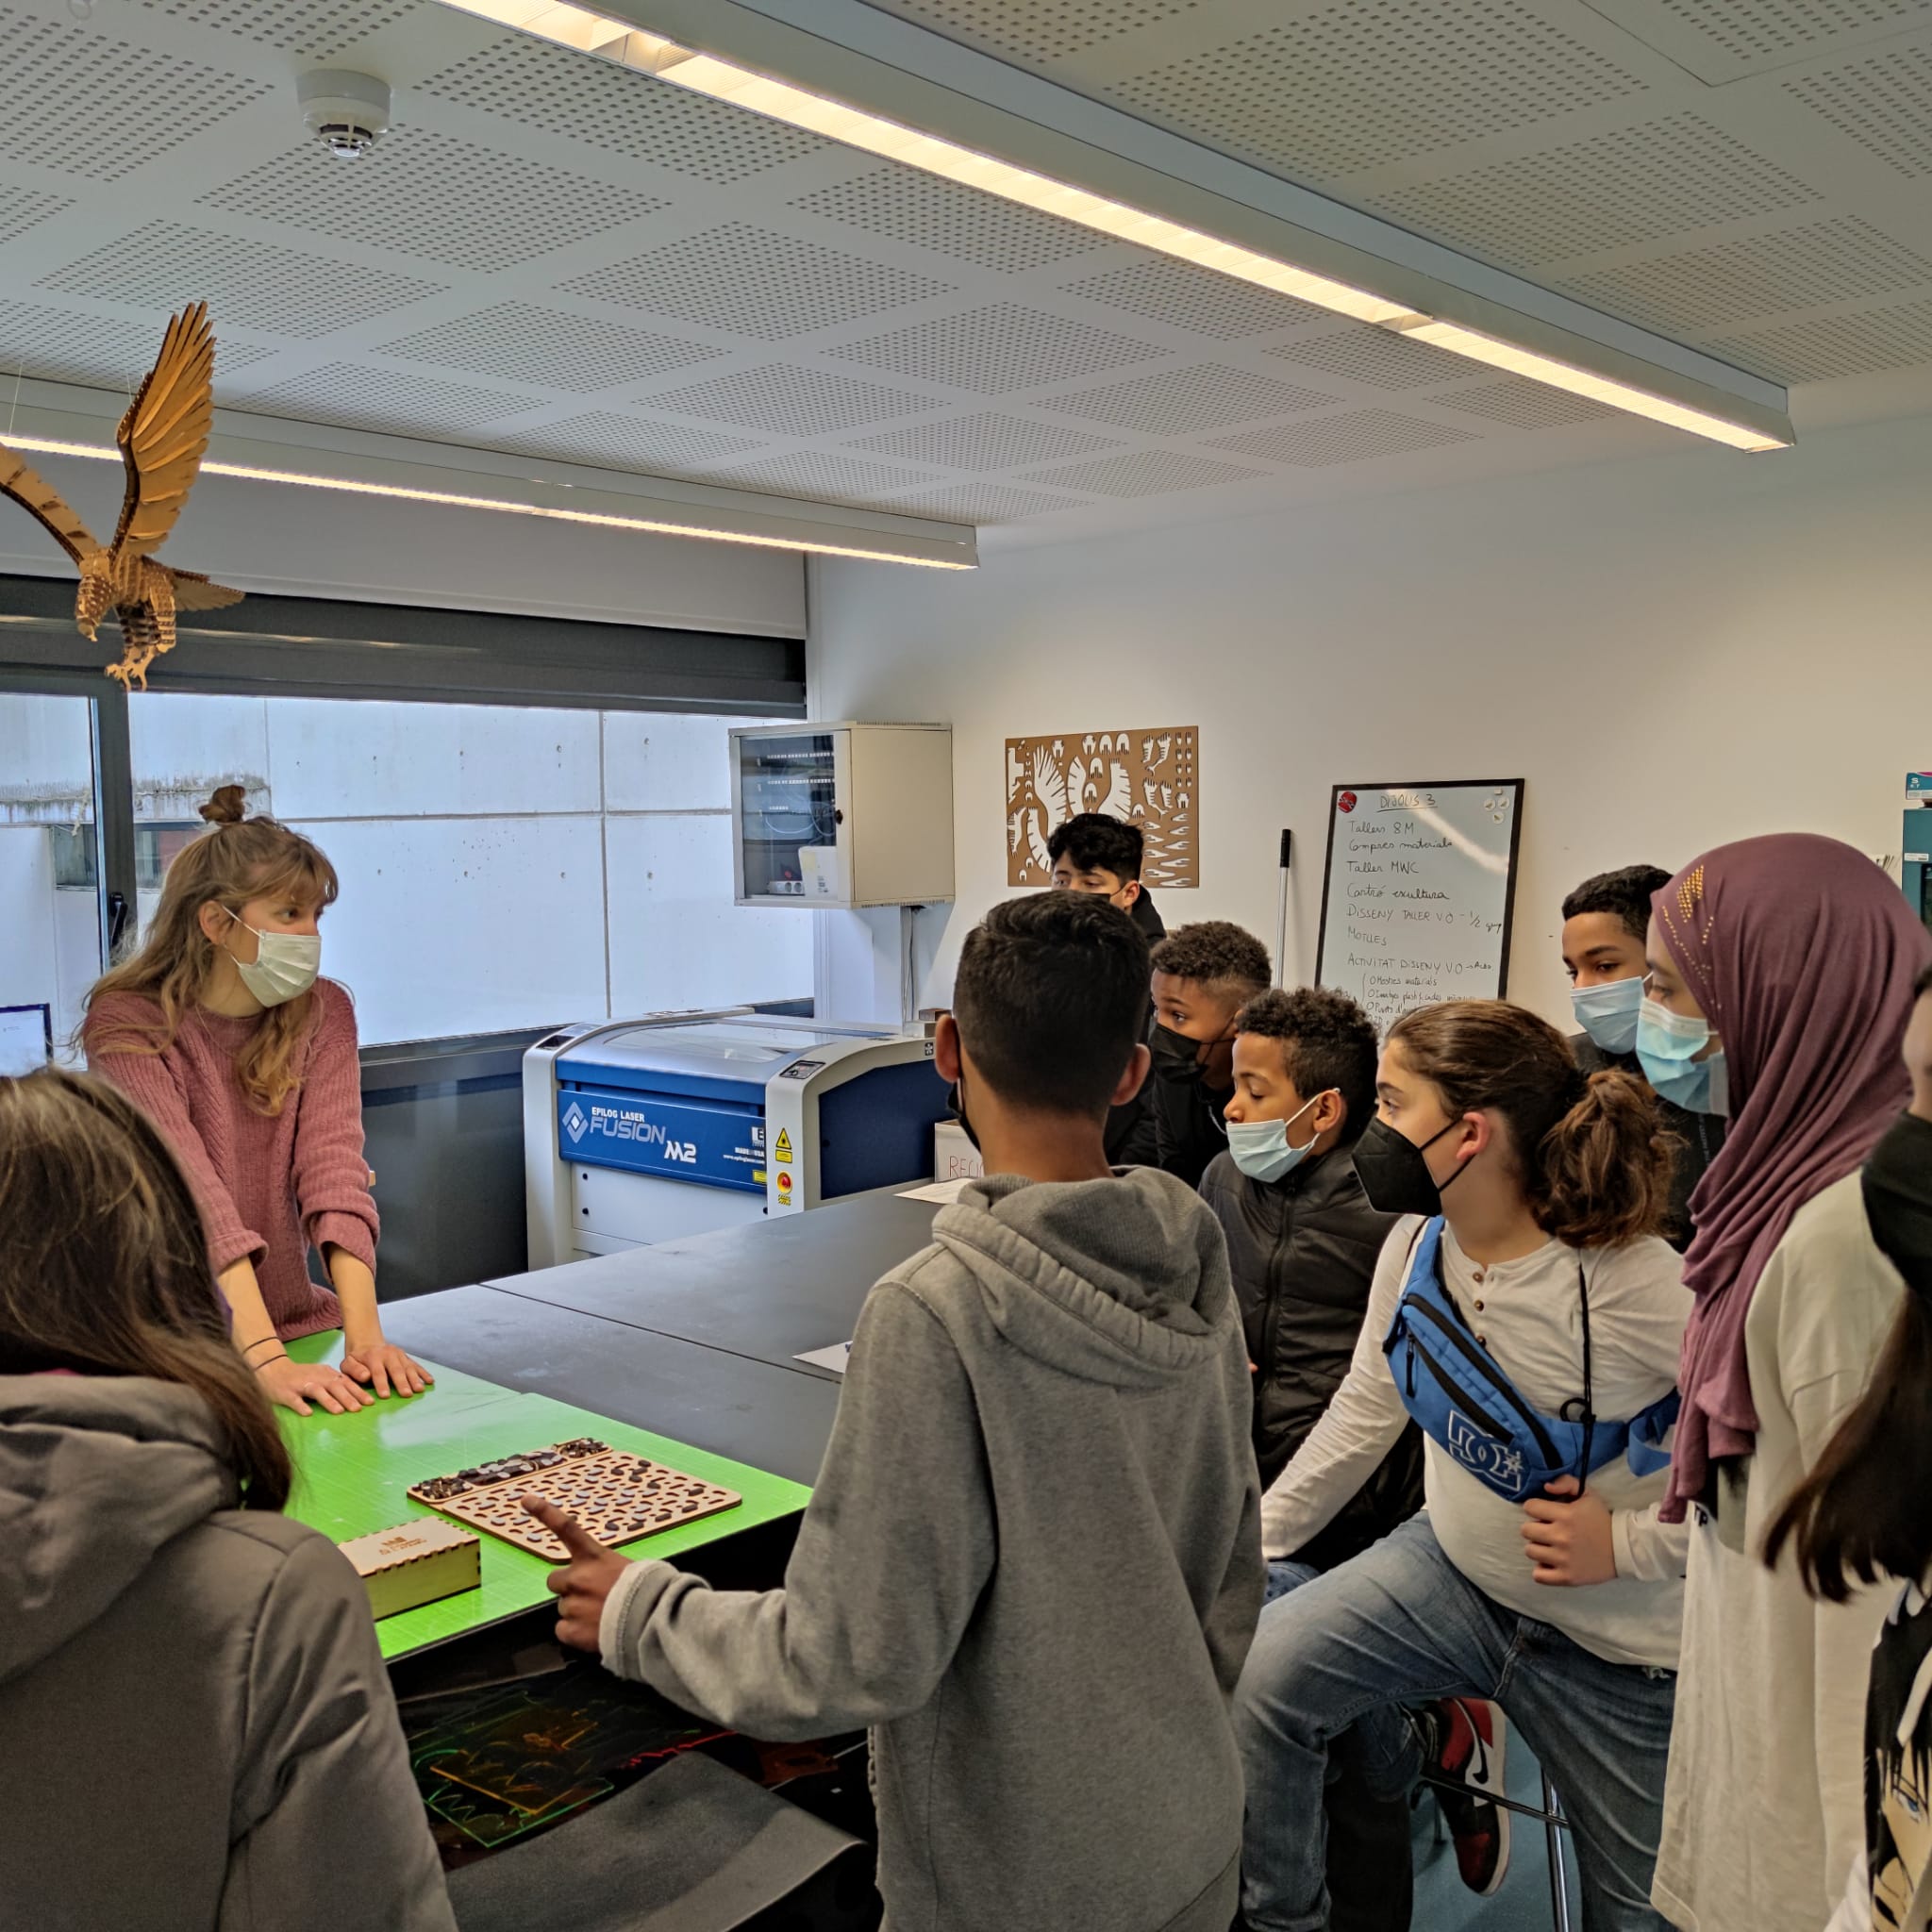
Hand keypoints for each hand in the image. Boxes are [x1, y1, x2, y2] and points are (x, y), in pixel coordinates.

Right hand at [255, 1351, 374, 1417]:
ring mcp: (300, 1385)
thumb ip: (336, 1383)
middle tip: (359, 1409)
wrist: (273, 1369)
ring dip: (329, 1401)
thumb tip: (357, 1395)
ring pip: (317, 1392)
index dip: (358, 1392)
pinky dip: (301, 1406)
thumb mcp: (322, 1375)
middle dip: (348, 1397)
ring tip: (339, 1411)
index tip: (370, 1402)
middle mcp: (316, 1377)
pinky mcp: (286, 1393)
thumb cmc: (301, 1376)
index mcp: (326, 1374)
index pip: (345, 1382)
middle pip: (335, 1386)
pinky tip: (308, 1413)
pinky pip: (294, 1400)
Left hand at [339, 1337, 432, 1398]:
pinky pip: (416, 1365)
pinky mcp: (406, 1357)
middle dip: (402, 1383)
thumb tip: (366, 1376)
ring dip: (415, 1379)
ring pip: (408, 1367)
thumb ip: (354, 1370)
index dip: (382, 1384)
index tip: (385, 1395)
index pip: (378, 1372)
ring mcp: (400, 1355)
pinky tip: (430, 1381)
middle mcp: (389, 1354)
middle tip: (407, 1394)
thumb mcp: (347, 1363)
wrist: (367, 1343)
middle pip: (396, 1369)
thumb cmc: (356, 1359)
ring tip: (419, 1390)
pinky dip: (423, 1373)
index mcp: (373, 1356)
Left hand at [523, 1497, 632, 1651]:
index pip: (566, 1528)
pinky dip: (574, 1632)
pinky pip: (562, 1630)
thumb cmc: (647, 1591)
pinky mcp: (570, 1630)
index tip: (526, 1500)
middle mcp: (577, 1578)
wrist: (652, 1621)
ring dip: (576, 1611)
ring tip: (601, 1616)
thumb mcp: (630, 1568)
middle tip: (589, 1596)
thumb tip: (601, 1581)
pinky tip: (593, 1631)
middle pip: (556, 1580)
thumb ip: (606, 1571)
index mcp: (594, 1557)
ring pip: (563, 1607)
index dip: (544, 1512)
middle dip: (568, 1587)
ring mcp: (572, 1604)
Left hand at [1520, 1476, 1616, 1586]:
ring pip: (1530, 1551)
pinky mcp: (1567, 1577)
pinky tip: (1551, 1563)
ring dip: (1538, 1548)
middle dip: (1535, 1528)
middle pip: (1526, 1531)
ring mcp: (1564, 1559)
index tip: (1544, 1512)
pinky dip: (1542, 1570)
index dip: (1535, 1508)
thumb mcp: (1588, 1494)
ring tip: (1551, 1546)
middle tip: (1548, 1530)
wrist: (1624, 1548)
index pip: (1530, 1507)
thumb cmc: (1602, 1519)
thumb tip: (1546, 1487)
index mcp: (1566, 1515)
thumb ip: (1566, 1482)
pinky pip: (1539, 1576)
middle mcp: (1562, 1537)